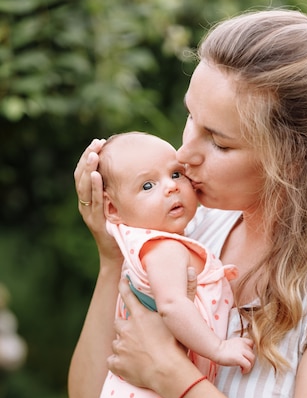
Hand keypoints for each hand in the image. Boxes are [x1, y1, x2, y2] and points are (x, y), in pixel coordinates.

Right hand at [74, 138, 119, 261]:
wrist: (117, 255)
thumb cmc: (121, 230)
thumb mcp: (119, 206)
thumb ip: (119, 191)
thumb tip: (134, 170)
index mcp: (90, 199)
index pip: (85, 173)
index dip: (89, 157)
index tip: (98, 142)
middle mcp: (85, 204)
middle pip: (81, 176)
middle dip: (88, 158)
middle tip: (96, 143)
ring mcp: (89, 213)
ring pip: (84, 187)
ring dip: (88, 169)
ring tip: (94, 155)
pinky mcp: (95, 221)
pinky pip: (93, 202)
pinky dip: (94, 188)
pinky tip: (96, 175)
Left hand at [107, 278, 188, 390]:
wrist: (169, 373)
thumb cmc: (178, 347)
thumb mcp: (182, 319)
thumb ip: (188, 293)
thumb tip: (191, 269)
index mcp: (141, 316)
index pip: (128, 295)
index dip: (123, 287)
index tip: (121, 281)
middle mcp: (127, 329)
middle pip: (119, 322)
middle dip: (125, 326)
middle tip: (135, 334)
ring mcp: (120, 347)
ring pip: (116, 343)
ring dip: (123, 346)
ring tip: (137, 353)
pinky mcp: (117, 364)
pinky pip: (113, 362)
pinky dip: (118, 363)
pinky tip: (129, 366)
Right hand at [217, 337, 254, 373]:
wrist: (215, 349)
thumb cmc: (220, 349)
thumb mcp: (232, 344)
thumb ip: (238, 346)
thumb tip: (242, 354)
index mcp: (240, 341)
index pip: (251, 344)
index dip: (250, 351)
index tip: (246, 356)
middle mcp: (242, 345)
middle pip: (252, 353)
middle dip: (249, 360)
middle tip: (244, 364)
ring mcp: (241, 351)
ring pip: (252, 359)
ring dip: (250, 365)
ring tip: (244, 368)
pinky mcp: (239, 358)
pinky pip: (248, 365)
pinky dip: (247, 369)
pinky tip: (242, 371)